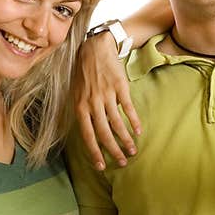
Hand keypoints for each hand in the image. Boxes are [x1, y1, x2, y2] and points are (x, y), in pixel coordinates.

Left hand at [72, 31, 140, 169]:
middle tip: (122, 162)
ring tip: (132, 150)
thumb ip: (83, 113)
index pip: (87, 135)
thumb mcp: (76, 93)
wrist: (95, 48)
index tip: (101, 166)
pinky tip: (138, 131)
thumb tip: (91, 132)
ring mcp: (107, 95)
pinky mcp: (120, 87)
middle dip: (113, 151)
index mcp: (80, 106)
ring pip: (117, 124)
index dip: (95, 152)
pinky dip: (134, 121)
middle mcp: (92, 103)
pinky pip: (128, 109)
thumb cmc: (84, 73)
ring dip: (126, 140)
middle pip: (104, 133)